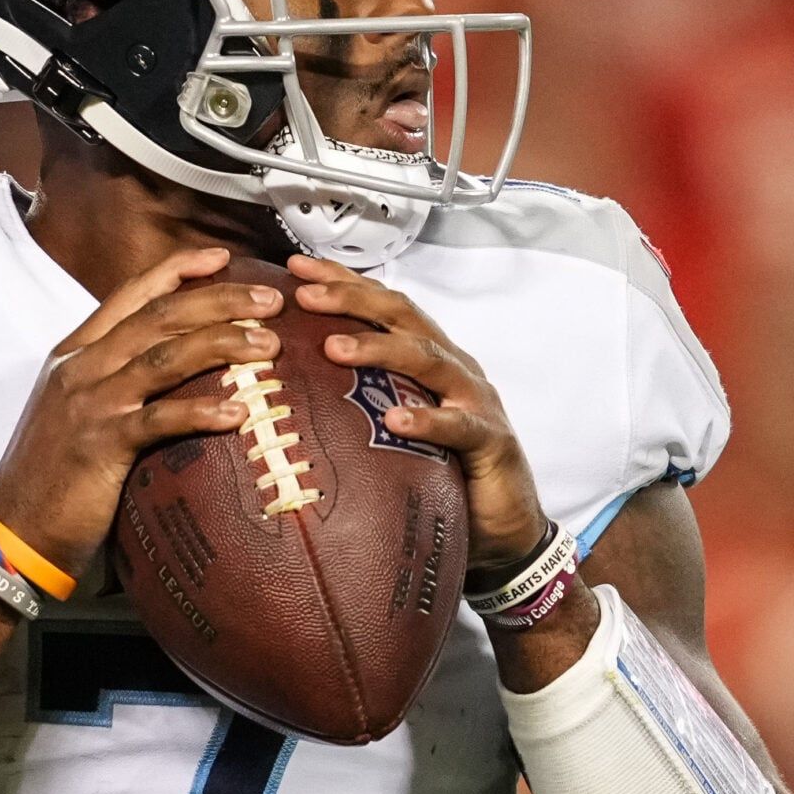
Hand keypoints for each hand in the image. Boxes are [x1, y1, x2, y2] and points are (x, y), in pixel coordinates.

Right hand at [0, 248, 278, 574]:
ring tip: (268, 344)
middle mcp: (81, 369)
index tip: (222, 258)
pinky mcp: (100, 446)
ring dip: (221, 344)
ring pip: (164, 356)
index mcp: (75, 355)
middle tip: (269, 301)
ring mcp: (89, 404)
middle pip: (159, 317)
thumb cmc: (50, 479)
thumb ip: (112, 384)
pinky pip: (159, 420)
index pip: (131, 295)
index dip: (178, 270)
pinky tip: (238, 413)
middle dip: (219, 300)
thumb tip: (170, 374)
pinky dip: (201, 411)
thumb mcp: (75, 414)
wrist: (11, 533)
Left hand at [288, 253, 548, 573]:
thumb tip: (289, 392)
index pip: (384, 306)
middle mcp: (452, 367)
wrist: (504, 527)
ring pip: (427, 359)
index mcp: (428, 358)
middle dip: (352, 298)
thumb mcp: (394, 428)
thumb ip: (360, 402)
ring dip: (378, 349)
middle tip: (304, 293)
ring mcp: (474, 400)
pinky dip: (427, 421)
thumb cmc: (443, 472)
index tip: (295, 266)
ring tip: (333, 347)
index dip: (343, 281)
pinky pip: (458, 426)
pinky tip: (395, 421)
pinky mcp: (491, 441)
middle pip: (402, 316)